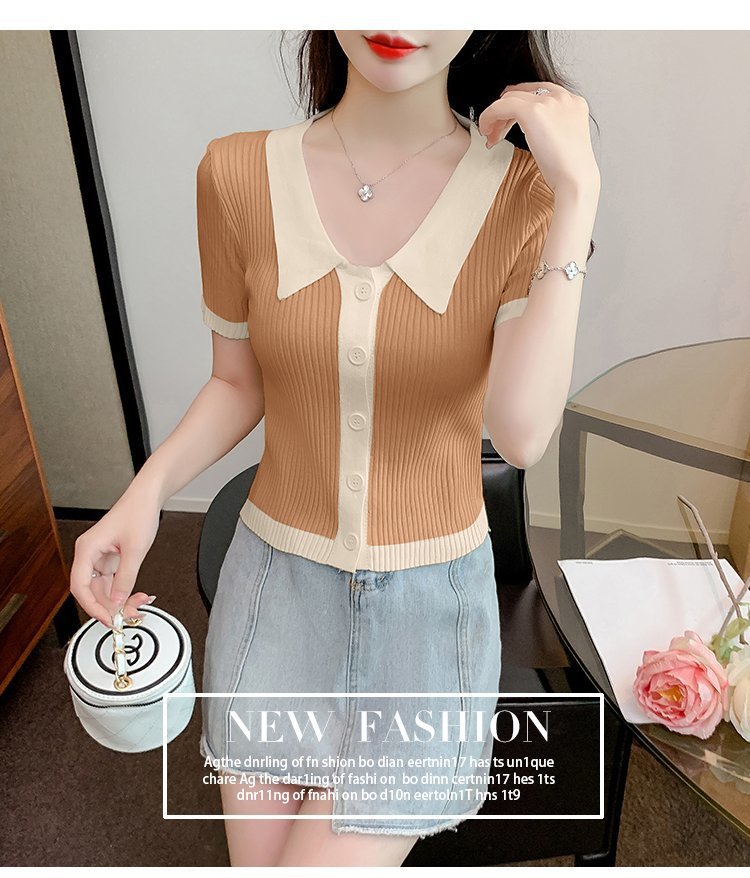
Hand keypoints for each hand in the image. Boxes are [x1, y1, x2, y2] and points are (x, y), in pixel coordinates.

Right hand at [69, 491, 160, 627]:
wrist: (147, 497)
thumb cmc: (137, 512)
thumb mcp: (135, 549)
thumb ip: (125, 578)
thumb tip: (117, 601)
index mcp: (87, 549)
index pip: (80, 586)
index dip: (92, 606)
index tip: (107, 618)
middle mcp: (89, 554)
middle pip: (92, 591)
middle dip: (110, 605)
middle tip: (128, 615)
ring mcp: (99, 557)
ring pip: (103, 589)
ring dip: (119, 600)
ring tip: (138, 605)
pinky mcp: (110, 559)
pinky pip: (112, 582)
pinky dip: (123, 591)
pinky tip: (137, 595)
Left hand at [477, 82, 599, 195]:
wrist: (575, 180)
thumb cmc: (568, 170)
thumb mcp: (562, 140)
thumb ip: (550, 127)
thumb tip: (530, 129)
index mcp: (573, 103)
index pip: (539, 93)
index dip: (518, 105)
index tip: (506, 120)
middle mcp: (562, 97)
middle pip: (523, 94)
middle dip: (505, 113)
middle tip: (495, 134)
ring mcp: (549, 101)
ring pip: (510, 98)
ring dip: (496, 117)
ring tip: (491, 137)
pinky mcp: (533, 110)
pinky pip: (501, 106)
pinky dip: (489, 116)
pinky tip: (487, 132)